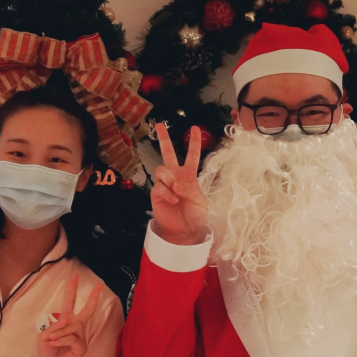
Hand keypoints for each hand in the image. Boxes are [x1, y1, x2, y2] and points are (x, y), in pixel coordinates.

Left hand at [39, 275, 102, 356]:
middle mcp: (76, 328)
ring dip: (59, 332)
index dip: (71, 290)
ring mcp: (80, 338)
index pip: (70, 304)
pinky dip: (61, 340)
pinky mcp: (82, 348)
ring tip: (50, 340)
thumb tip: (65, 320)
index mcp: (66, 323)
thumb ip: (52, 326)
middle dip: (91, 298)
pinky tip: (54, 343)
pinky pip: (71, 338)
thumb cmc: (48, 354)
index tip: (74, 276)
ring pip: (72, 326)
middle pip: (86, 311)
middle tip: (99, 286)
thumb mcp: (44, 336)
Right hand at [151, 123, 208, 245]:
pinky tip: (173, 200)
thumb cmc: (196, 216)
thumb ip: (190, 189)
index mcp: (189, 176)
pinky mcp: (156, 194)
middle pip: (168, 153)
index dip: (194, 142)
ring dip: (169, 178)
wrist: (185, 231)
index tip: (194, 128)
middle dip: (164, 139)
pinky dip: (167, 193)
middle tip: (159, 125)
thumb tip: (176, 184)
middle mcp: (176, 177)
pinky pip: (159, 186)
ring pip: (161, 169)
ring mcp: (165, 185)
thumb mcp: (200, 201)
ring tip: (176, 191)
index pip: (192, 156)